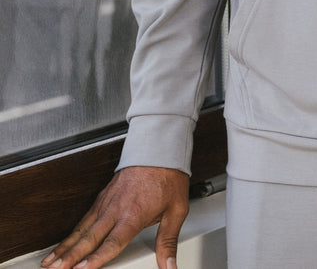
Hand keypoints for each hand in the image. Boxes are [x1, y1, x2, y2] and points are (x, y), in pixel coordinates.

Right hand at [41, 166, 188, 268]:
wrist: (158, 148)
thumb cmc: (169, 177)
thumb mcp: (177, 210)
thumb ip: (168, 241)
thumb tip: (170, 266)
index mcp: (134, 214)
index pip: (112, 241)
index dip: (96, 258)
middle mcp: (116, 209)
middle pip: (90, 237)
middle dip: (71, 256)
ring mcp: (107, 202)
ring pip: (82, 228)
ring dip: (65, 246)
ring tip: (50, 262)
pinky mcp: (103, 197)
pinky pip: (84, 218)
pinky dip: (72, 232)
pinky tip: (64, 243)